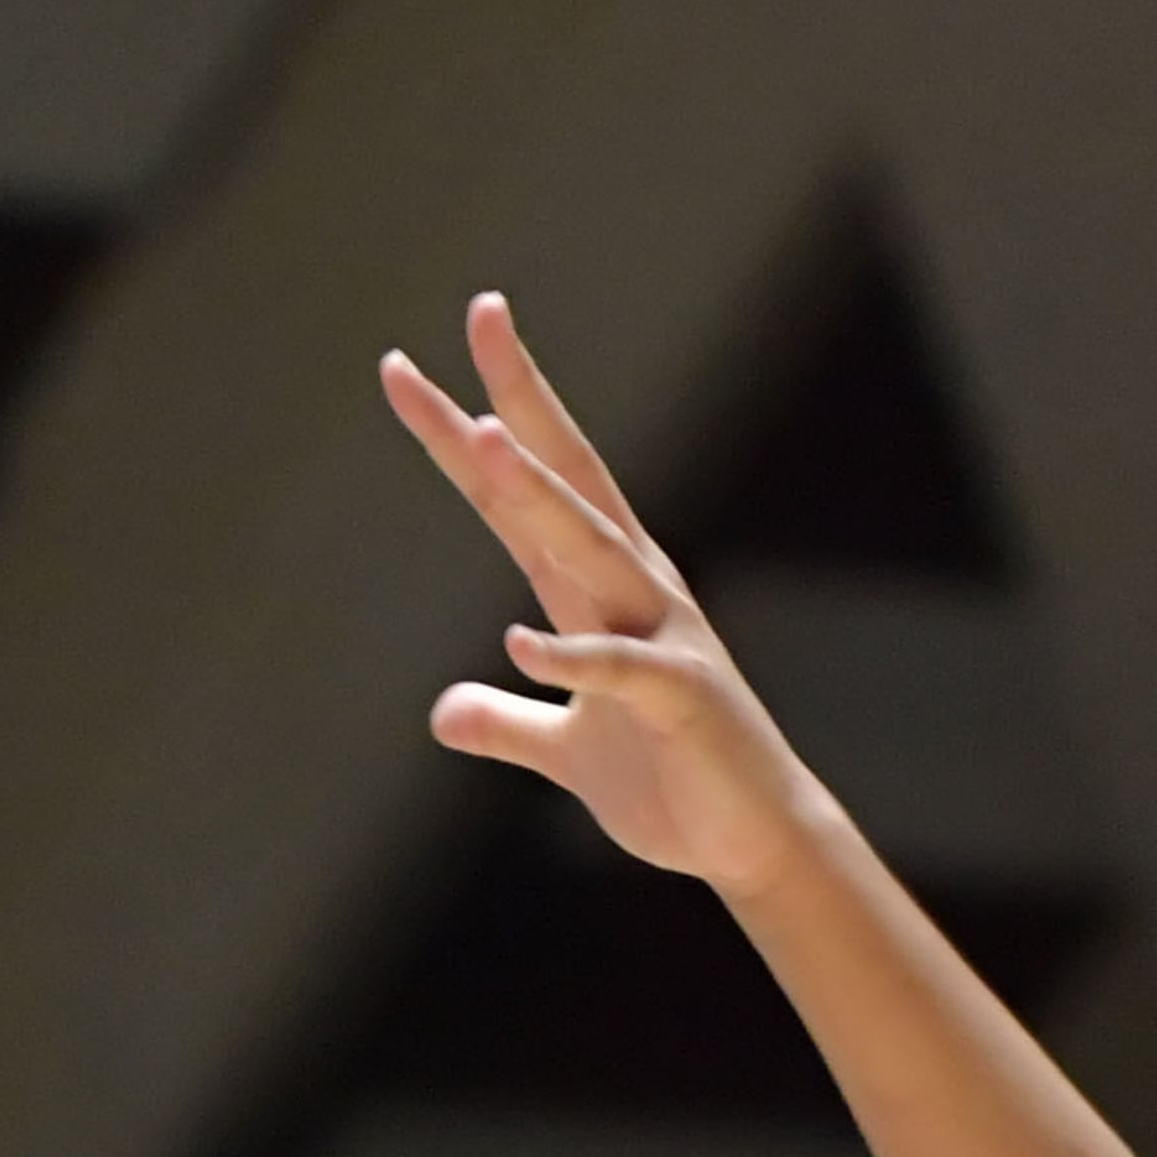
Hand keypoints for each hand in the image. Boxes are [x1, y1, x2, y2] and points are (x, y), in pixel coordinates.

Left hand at [382, 292, 844, 900]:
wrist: (750, 842)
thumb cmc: (669, 781)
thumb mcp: (565, 752)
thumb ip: (507, 723)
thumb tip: (443, 712)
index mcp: (593, 591)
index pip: (515, 498)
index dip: (461, 433)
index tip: (406, 371)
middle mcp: (631, 590)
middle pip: (564, 478)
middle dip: (519, 401)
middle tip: (480, 315)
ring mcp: (663, 638)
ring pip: (592, 549)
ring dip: (539, 497)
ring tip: (483, 442)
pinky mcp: (685, 698)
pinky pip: (623, 670)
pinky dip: (575, 657)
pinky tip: (521, 641)